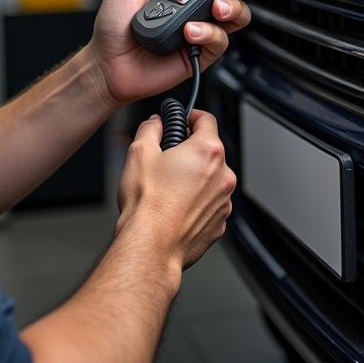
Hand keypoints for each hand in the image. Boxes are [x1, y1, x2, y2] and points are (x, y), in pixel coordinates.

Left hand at [84, 0, 263, 107]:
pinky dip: (208, 33)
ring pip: (235, 17)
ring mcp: (199, 31)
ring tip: (214, 9)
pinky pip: (219, 42)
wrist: (106, 63)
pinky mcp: (200, 54)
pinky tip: (190, 32)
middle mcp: (195, 9)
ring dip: (230, 8)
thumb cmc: (113, 26)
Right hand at [117, 110, 235, 269]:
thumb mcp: (139, 152)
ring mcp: (224, 202)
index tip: (182, 120)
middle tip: (166, 159)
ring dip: (195, 180)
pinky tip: (175, 209)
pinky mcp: (219, 224)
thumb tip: (155, 124)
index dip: (191, 116)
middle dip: (190, 152)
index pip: (206, 119)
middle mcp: (223, 175)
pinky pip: (210, 205)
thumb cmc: (147, 203)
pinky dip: (196, 203)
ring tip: (168, 190)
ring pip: (211, 180)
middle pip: (209, 152)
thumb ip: (150, 128)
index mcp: (207, 151)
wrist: (150, 246)